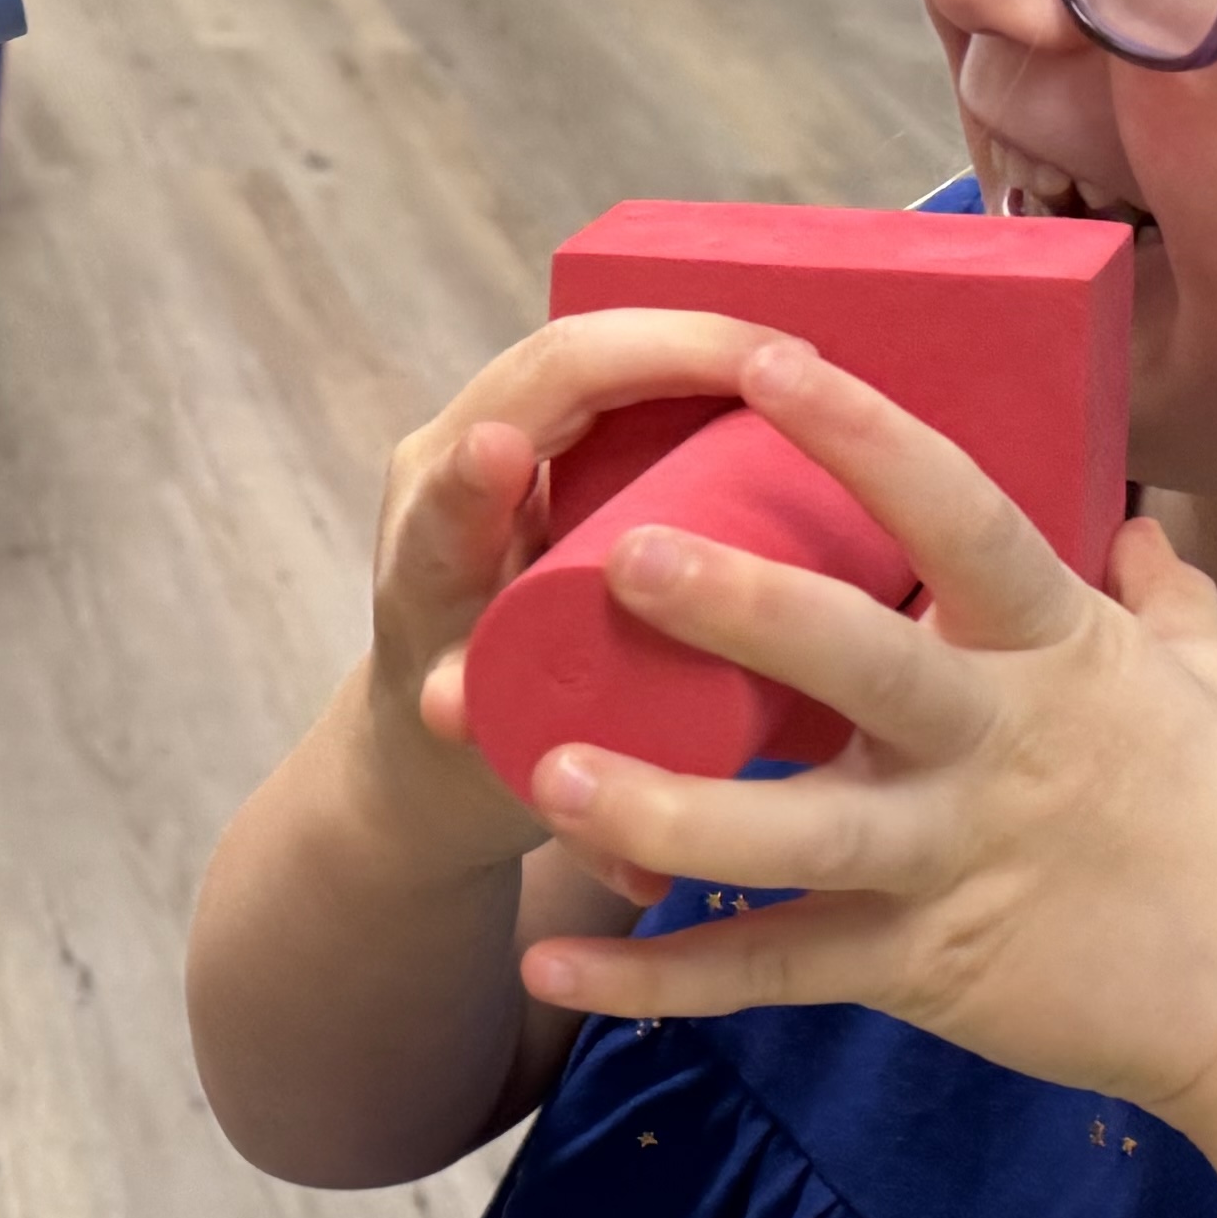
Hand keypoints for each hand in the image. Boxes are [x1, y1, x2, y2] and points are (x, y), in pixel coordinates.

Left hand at [337, 308, 786, 879]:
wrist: (414, 757)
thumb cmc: (468, 766)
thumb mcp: (509, 780)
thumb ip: (570, 817)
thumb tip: (637, 876)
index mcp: (433, 542)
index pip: (503, 437)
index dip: (595, 398)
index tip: (660, 402)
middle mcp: (442, 470)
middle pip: (559, 360)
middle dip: (677, 344)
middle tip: (799, 367)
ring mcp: (484, 444)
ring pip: (585, 350)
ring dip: (687, 341)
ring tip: (802, 362)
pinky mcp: (527, 440)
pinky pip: (605, 373)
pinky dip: (678, 357)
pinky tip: (770, 365)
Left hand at [498, 340, 1216, 1134]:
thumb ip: (1158, 593)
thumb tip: (1127, 517)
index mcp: (1066, 651)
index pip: (960, 516)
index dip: (863, 434)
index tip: (763, 357)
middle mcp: (1004, 747)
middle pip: (857, 662)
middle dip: (738, 608)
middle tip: (618, 556)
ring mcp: (961, 864)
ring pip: (792, 837)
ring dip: (663, 806)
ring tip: (543, 772)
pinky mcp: (931, 972)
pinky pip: (777, 975)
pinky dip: (663, 979)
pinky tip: (556, 968)